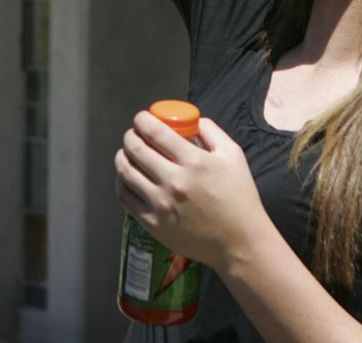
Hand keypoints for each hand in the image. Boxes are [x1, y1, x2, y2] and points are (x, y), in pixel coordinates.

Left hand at [115, 113, 269, 273]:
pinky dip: (121, 182)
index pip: (155, 131)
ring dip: (122, 156)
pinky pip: (126, 196)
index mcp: (194, 161)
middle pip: (136, 148)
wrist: (239, 242)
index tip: (142, 119)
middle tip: (134, 134)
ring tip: (127, 153)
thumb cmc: (239, 197)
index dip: (142, 120)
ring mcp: (161, 204)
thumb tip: (189, 120)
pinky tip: (127, 177)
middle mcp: (174, 181)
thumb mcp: (233, 155)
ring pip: (126, 171)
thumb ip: (211, 131)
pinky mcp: (153, 223)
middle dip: (131, 135)